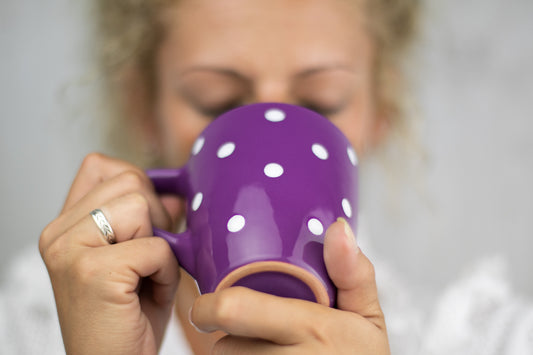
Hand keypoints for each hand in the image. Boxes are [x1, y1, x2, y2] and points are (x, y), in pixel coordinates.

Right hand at [39, 153, 182, 354]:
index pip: (101, 165)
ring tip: (146, 279)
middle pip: (130, 180)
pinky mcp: (92, 271)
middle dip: (156, 218)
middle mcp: (58, 233)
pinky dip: (166, 272)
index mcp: (65, 226)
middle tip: (148, 260)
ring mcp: (70, 250)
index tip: (145, 224)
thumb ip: (149, 218)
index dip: (137, 186)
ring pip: (141, 205)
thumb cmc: (127, 318)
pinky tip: (148, 295)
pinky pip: (156, 246)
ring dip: (161, 246)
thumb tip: (175, 191)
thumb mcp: (137, 258)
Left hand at [189, 218, 388, 353]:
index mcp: (311, 329)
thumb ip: (352, 273)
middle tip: (258, 332)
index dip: (209, 305)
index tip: (210, 303)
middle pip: (224, 342)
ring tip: (273, 352)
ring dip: (239, 354)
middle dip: (233, 334)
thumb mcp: (367, 319)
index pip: (232, 309)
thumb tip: (337, 227)